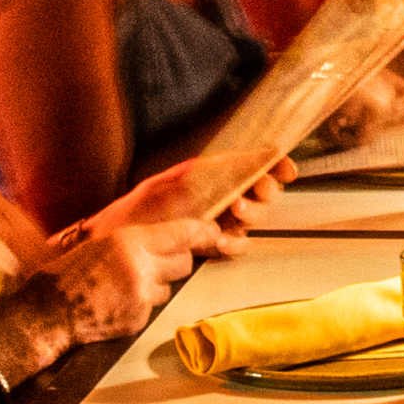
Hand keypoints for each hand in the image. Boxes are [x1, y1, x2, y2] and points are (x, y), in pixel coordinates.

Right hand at [0, 217, 223, 381]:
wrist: (48, 311)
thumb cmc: (72, 273)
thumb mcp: (106, 243)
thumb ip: (140, 241)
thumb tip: (175, 240)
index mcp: (130, 240)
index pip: (182, 232)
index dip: (203, 232)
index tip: (217, 232)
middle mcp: (140, 265)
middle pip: (184, 261)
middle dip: (175, 263)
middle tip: (152, 264)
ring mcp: (141, 295)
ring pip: (170, 286)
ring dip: (157, 285)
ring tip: (124, 286)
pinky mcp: (138, 319)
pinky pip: (154, 307)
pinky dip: (142, 305)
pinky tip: (118, 303)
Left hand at [95, 151, 289, 242]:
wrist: (117, 246)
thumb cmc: (141, 210)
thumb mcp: (177, 184)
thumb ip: (218, 172)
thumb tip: (253, 157)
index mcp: (211, 172)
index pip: (252, 163)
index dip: (274, 164)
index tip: (286, 170)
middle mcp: (218, 193)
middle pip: (262, 191)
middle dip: (262, 195)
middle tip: (245, 200)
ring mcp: (218, 219)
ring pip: (254, 219)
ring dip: (249, 218)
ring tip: (231, 217)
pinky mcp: (212, 245)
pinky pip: (238, 243)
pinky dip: (235, 244)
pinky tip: (221, 243)